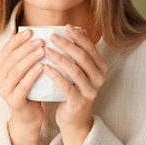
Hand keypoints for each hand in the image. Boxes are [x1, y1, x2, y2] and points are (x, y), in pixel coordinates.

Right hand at [0, 28, 45, 128]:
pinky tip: (42, 67)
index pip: (6, 49)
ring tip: (43, 51)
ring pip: (16, 71)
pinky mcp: (13, 101)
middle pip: (11, 59)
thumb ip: (27, 55)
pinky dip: (32, 75)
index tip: (31, 31)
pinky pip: (23, 86)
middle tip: (41, 40)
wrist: (29, 115)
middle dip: (26, 47)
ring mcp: (4, 90)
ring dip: (29, 59)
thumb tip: (40, 33)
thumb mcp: (27, 69)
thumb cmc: (31, 88)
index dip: (18, 39)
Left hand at [43, 24, 107, 144]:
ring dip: (60, 58)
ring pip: (76, 71)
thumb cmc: (74, 88)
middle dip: (67, 45)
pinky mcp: (79, 102)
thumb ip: (79, 51)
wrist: (74, 118)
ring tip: (46, 50)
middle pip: (83, 57)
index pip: (91, 48)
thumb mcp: (79, 69)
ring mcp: (90, 91)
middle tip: (52, 36)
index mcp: (100, 68)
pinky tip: (45, 67)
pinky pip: (67, 86)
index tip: (66, 26)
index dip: (79, 36)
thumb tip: (77, 28)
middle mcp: (99, 78)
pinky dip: (56, 75)